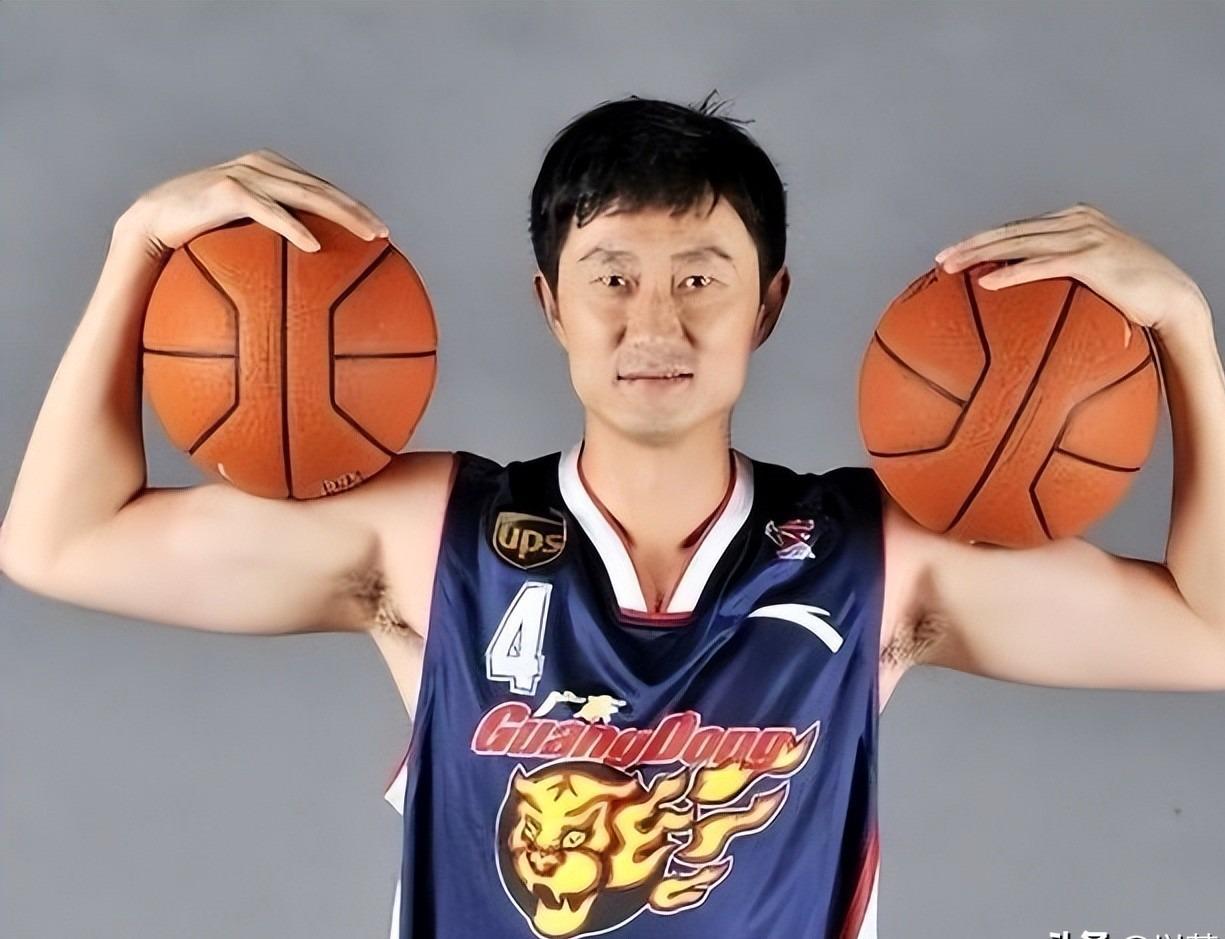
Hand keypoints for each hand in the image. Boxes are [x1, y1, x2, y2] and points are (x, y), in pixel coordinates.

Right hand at [114, 148, 389, 258]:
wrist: (152, 226)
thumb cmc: (197, 237)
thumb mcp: (242, 237)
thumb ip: (271, 243)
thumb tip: (304, 282)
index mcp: (270, 172)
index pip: (322, 188)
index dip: (353, 206)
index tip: (381, 231)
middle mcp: (262, 166)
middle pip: (322, 188)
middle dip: (357, 210)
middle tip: (384, 235)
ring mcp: (246, 174)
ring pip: (306, 194)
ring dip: (341, 214)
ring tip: (367, 236)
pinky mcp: (228, 191)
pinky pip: (270, 211)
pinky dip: (294, 228)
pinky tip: (315, 245)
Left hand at [934, 201, 1209, 332]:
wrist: (1172, 299)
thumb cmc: (1131, 293)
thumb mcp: (1091, 272)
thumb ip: (1062, 268)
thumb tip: (1027, 288)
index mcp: (1073, 219)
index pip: (1016, 227)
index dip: (982, 239)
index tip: (952, 253)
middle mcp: (1076, 220)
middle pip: (1010, 231)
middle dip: (971, 244)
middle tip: (939, 259)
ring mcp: (1084, 236)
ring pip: (1018, 242)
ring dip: (980, 255)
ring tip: (951, 268)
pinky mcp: (1090, 259)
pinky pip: (1041, 266)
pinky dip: (1011, 273)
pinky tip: (985, 283)